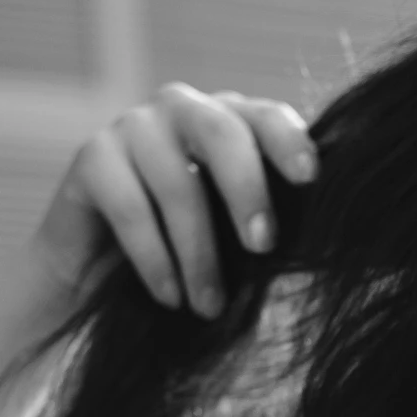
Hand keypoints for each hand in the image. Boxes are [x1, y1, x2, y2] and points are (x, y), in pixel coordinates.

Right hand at [28, 83, 317, 319]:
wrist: (98, 271)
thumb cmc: (187, 249)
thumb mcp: (235, 233)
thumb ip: (269, 222)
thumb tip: (326, 242)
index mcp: (230, 120)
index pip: (265, 116)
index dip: (289, 142)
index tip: (310, 179)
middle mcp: (182, 110)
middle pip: (221, 133)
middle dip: (247, 192)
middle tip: (263, 247)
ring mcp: (132, 127)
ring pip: (176, 181)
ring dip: (199, 252)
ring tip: (210, 307)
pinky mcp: (90, 158)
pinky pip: (130, 208)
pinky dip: (155, 259)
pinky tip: (170, 297)